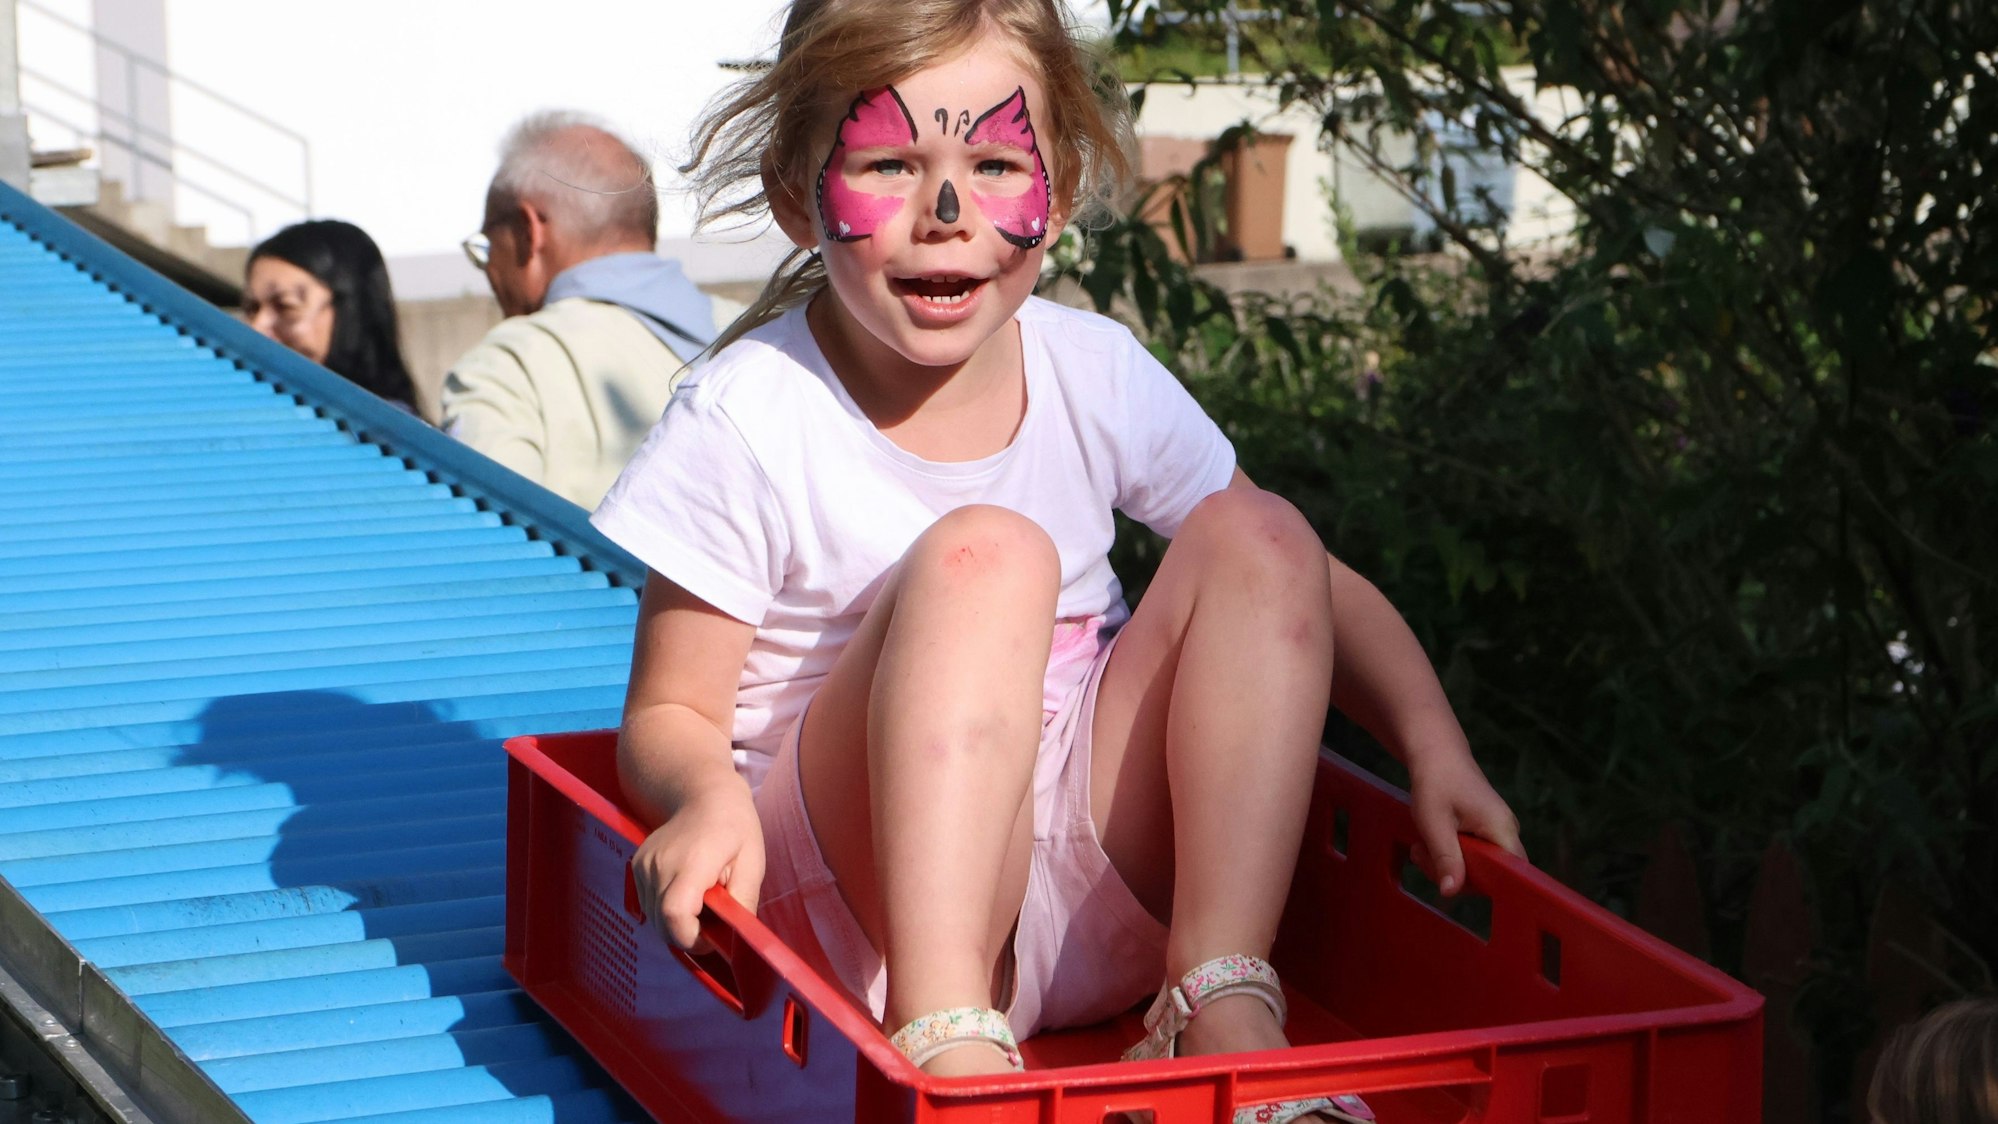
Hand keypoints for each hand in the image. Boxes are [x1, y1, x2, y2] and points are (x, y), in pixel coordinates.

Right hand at [629, 780, 764, 949]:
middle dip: (688, 935)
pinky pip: (648, 904)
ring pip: (653, 918)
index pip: (675, 915)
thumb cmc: (734, 826)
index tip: (713, 938)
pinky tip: (688, 893)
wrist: (703, 793)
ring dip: (676, 923)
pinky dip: (666, 910)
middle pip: (662, 924)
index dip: (692, 938)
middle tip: (712, 923)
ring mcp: (644, 865)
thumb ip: (743, 902)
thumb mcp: (752, 863)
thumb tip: (737, 940)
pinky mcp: (637, 866)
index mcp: (692, 862)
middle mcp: (660, 864)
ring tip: (702, 903)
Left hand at [1408, 751, 1524, 897]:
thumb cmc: (1436, 782)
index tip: (1450, 878)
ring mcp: (1496, 832)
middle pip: (1490, 874)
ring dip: (1445, 863)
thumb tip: (1450, 892)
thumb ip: (1446, 858)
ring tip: (1420, 847)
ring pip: (1476, 866)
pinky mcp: (1484, 831)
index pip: (1511, 875)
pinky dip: (1448, 854)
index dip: (1483, 885)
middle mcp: (1506, 832)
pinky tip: (1428, 843)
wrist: (1435, 754)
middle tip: (1422, 856)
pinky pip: (1470, 855)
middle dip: (1453, 873)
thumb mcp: (1435, 823)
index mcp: (1502, 829)